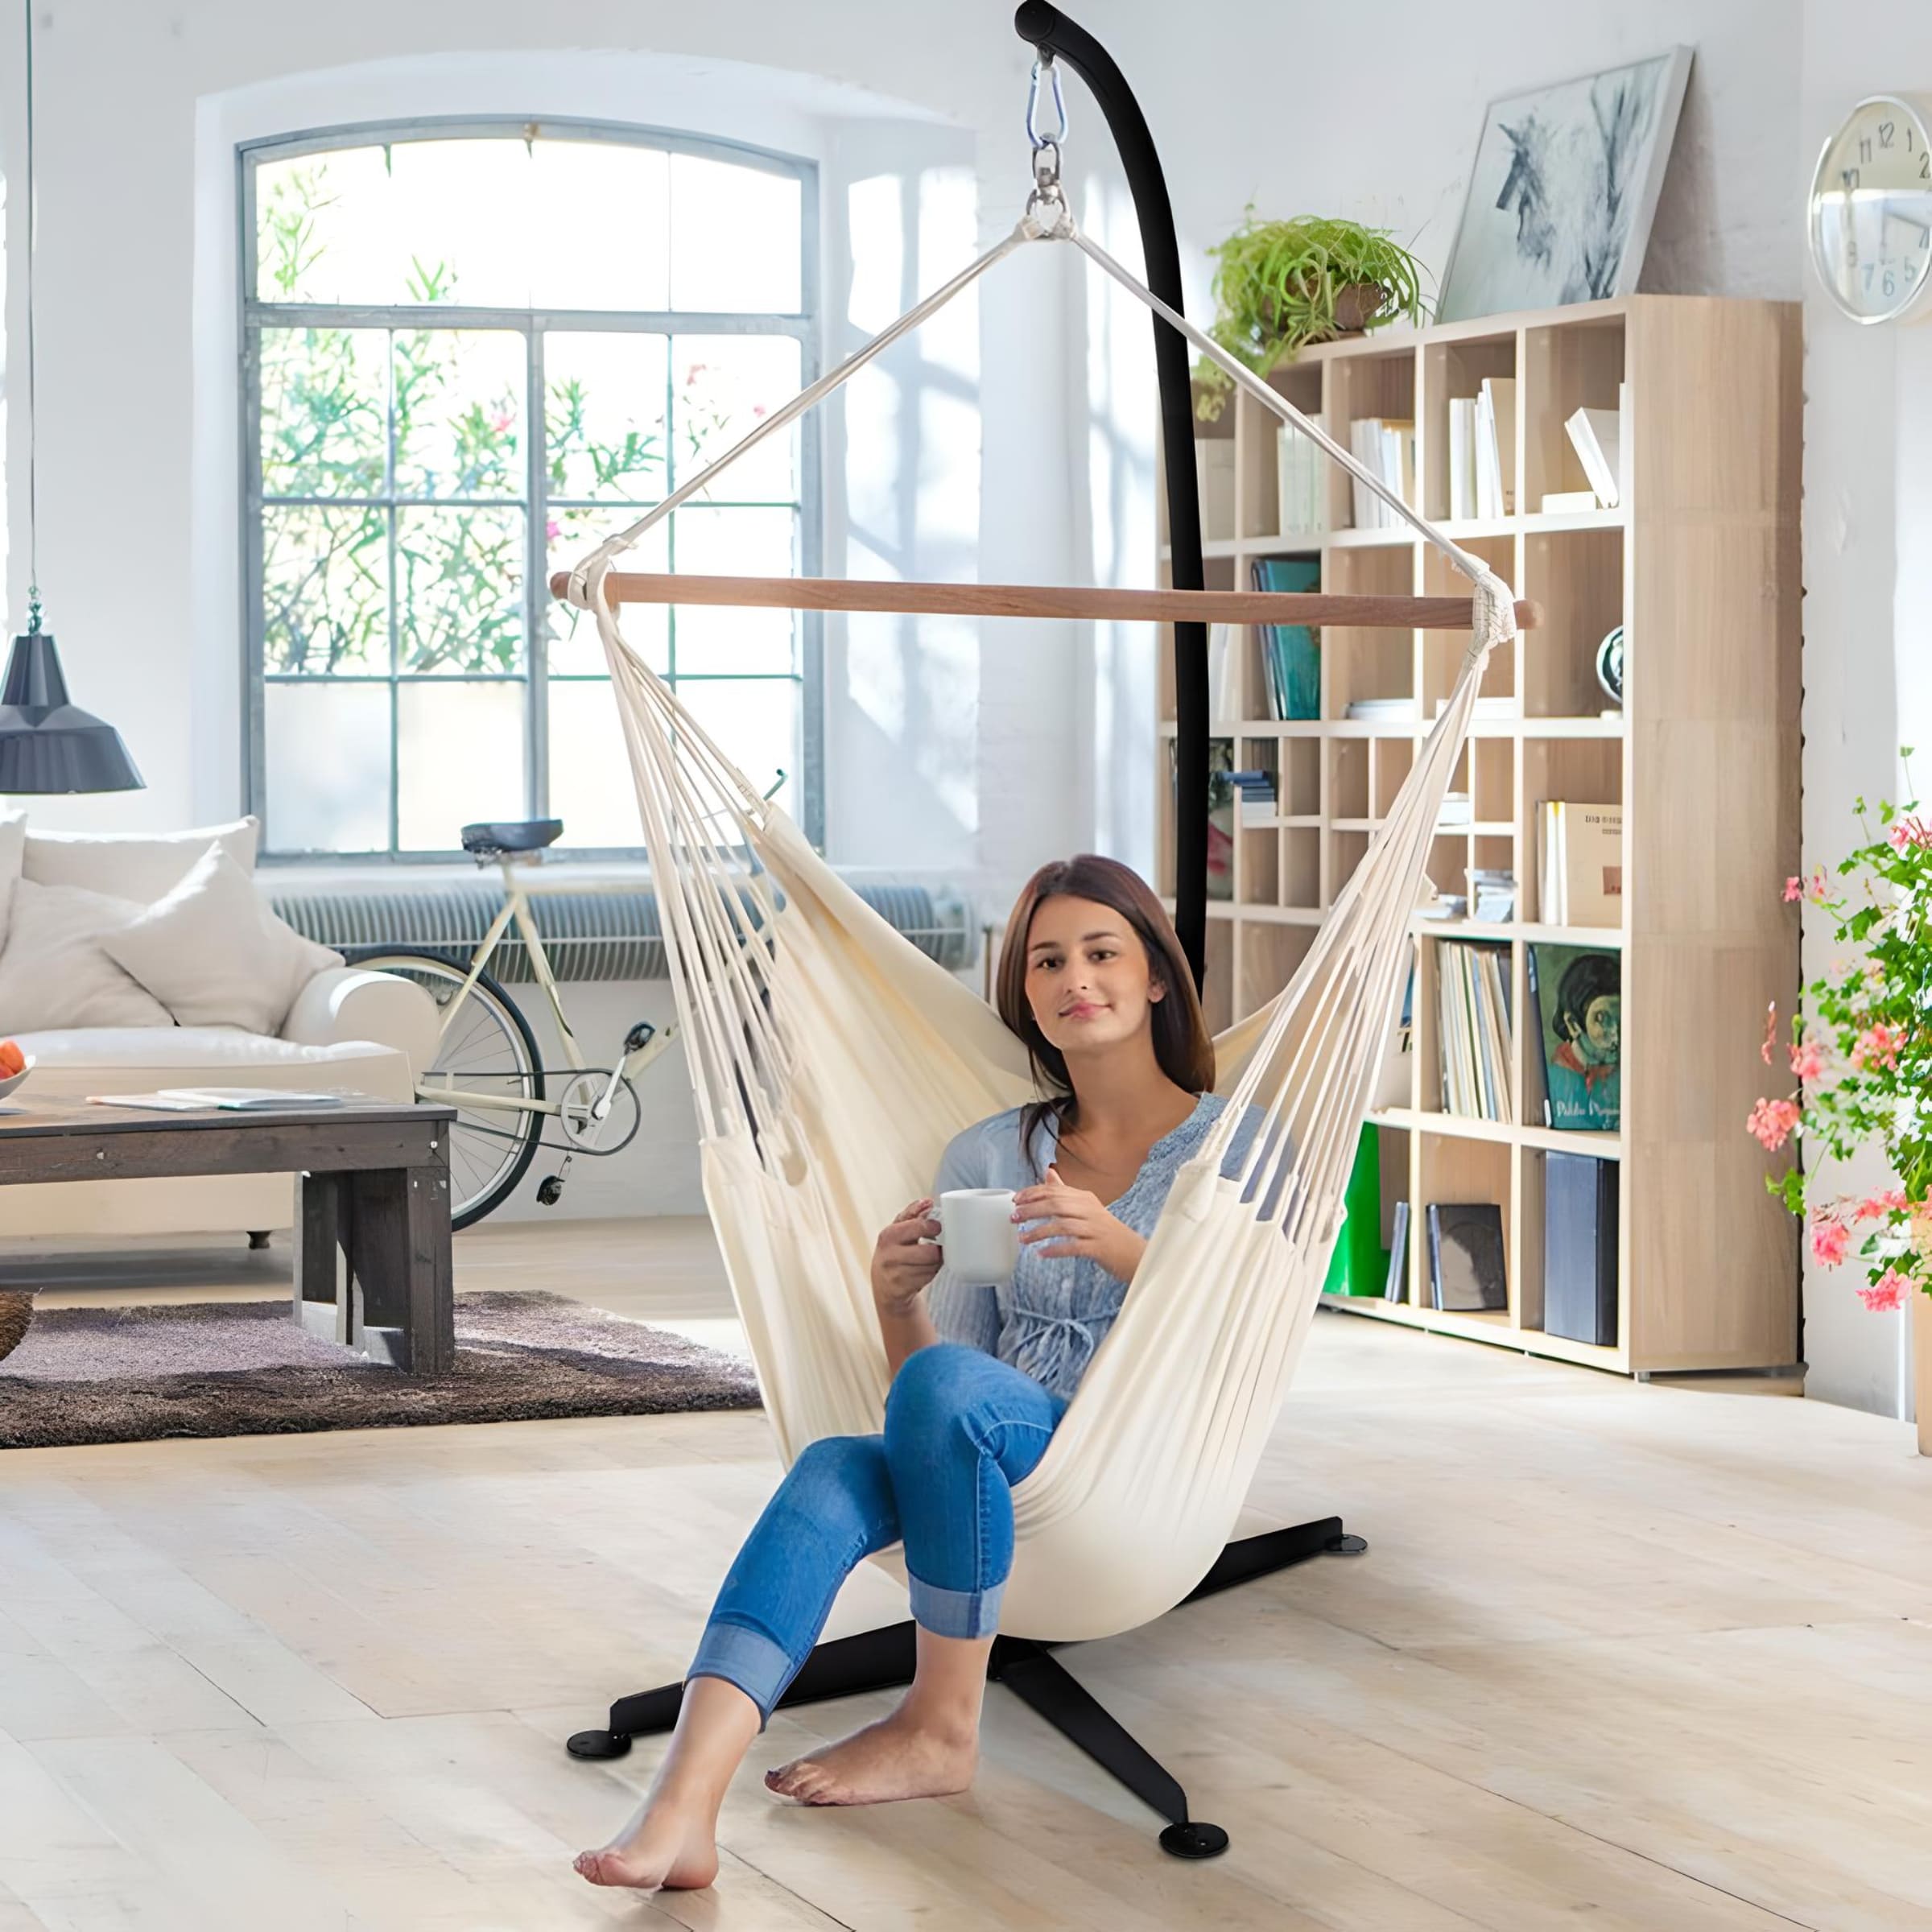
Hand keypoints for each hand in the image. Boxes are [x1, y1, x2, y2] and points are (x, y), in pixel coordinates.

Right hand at [871, 1197, 942, 1312]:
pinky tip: (923, 1272)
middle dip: (936, 1250)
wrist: (884, 1288)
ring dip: (934, 1263)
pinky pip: (928, 1277)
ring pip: (931, 1265)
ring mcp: (894, 1273)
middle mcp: (889, 1254)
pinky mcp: (901, 1289)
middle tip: (934, 1247)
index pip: (918, 1226)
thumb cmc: (894, 1253)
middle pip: (930, 1252)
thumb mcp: (898, 1231)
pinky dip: (930, 1274)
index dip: (932, 1227)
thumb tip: (928, 1201)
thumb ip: (913, 1214)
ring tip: (926, 1261)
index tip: (936, 1228)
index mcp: (888, 1235)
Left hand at [1012, 1165, 1148, 1282]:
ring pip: (1062, 1226)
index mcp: (1085, 1198)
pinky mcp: (1098, 1247)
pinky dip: (1056, 1250)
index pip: (1054, 1190)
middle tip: (1014, 1217)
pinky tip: (1042, 1253)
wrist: (1133, 1253)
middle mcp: (1090, 1210)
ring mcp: (1095, 1229)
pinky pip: (1073, 1247)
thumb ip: (1065, 1191)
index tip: (1015, 1200)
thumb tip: (1047, 1172)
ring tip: (1023, 1239)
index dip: (1032, 1194)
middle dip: (1031, 1210)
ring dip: (1039, 1232)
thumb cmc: (1105, 1230)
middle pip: (1056, 1205)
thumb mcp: (1086, 1207)